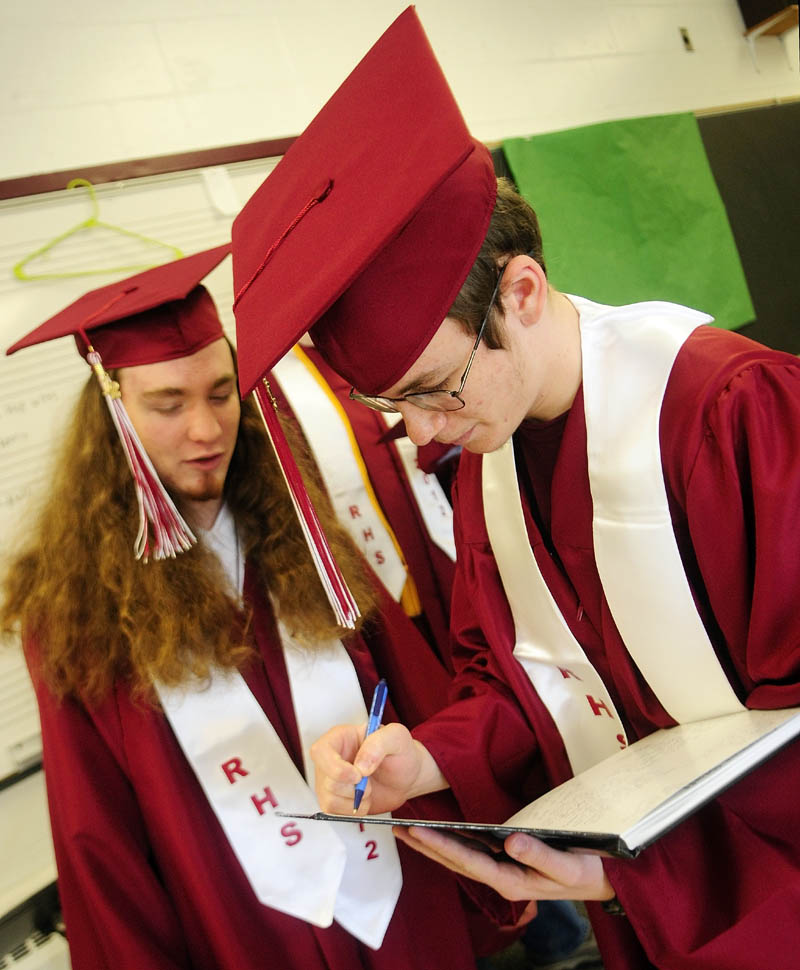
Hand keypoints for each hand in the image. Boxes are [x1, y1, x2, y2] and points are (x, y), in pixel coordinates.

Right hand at [310, 722, 446, 814]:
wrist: (406, 777)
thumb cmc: (400, 753)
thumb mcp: (397, 737)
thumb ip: (379, 743)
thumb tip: (360, 765)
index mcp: (340, 737)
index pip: (320, 751)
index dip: (335, 767)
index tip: (357, 775)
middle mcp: (331, 758)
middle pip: (327, 780)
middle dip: (353, 787)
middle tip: (369, 780)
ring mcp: (329, 780)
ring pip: (329, 798)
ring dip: (356, 799)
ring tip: (369, 789)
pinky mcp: (334, 799)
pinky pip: (334, 812)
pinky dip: (355, 810)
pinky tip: (365, 799)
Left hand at [393, 826, 614, 902]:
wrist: (604, 879)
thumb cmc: (586, 871)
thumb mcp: (568, 866)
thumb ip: (540, 854)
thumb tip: (510, 840)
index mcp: (511, 880)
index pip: (466, 861)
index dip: (440, 845)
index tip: (416, 831)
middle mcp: (501, 877)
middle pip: (454, 861)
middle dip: (425, 845)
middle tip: (396, 828)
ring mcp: (503, 870)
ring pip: (460, 858)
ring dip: (433, 844)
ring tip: (408, 830)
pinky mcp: (507, 861)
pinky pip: (472, 852)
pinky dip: (452, 842)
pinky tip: (441, 834)